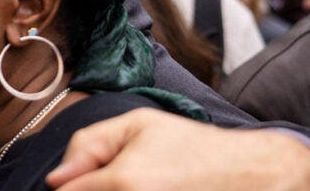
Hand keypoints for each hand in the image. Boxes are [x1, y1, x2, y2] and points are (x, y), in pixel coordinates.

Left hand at [46, 108, 309, 189]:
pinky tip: (149, 190)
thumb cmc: (195, 148)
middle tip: (112, 181)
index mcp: (123, 182)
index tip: (77, 182)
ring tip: (139, 185)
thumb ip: (88, 145)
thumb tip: (55, 180)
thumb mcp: (139, 126)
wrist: (254, 177)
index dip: (67, 186)